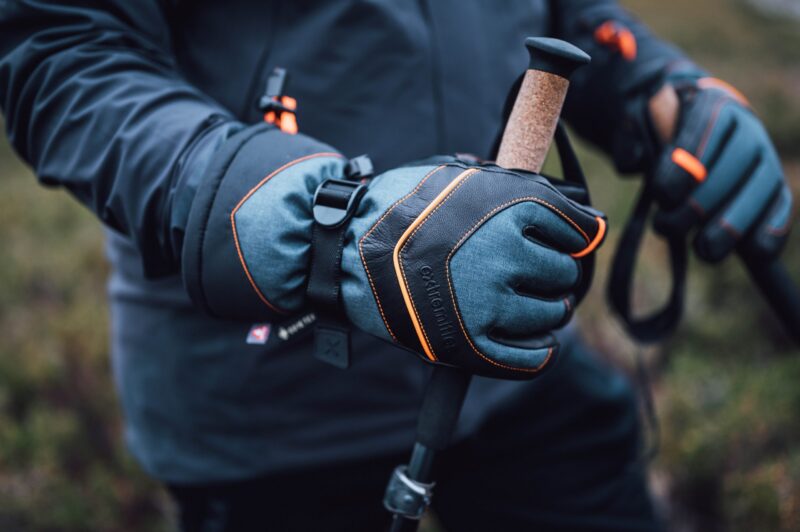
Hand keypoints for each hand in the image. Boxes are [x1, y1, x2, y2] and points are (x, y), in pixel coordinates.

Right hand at [183, 125, 605, 378]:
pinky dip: (538, 352)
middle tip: (526, 271)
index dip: (572, 234)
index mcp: (513, 209)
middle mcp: (509, 256)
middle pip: (564, 273)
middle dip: (550, 271)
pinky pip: (531, 359)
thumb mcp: (464, 176)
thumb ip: (522, 190)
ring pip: (551, 315)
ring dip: (544, 309)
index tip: (562, 240)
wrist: (345, 247)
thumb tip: (584, 219)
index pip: (579, 229)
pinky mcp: (470, 345)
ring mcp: (489, 304)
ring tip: (518, 301)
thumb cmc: (403, 207)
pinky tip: (531, 340)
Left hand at [647, 78, 791, 261]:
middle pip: (733, 167)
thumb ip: (629, 140)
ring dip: (732, 227)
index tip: (661, 194)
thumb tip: (634, 162)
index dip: (683, 166)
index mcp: (713, 106)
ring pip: (761, 192)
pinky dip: (770, 233)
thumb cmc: (661, 133)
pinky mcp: (776, 190)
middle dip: (699, 204)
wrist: (696, 132)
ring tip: (703, 250)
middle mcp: (747, 130)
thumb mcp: (638, 126)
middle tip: (665, 227)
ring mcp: (767, 161)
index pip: (704, 132)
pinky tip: (754, 254)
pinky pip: (782, 210)